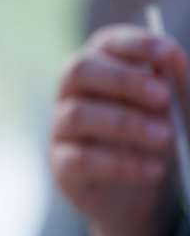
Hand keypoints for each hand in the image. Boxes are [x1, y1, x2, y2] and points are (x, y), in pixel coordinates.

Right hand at [50, 25, 186, 235]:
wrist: (139, 192)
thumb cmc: (155, 136)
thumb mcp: (174, 108)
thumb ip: (174, 86)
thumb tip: (173, 66)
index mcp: (100, 68)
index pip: (106, 43)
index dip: (137, 45)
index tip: (172, 57)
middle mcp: (71, 94)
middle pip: (78, 71)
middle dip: (122, 80)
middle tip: (163, 98)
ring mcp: (61, 130)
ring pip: (76, 115)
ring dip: (125, 124)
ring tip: (165, 138)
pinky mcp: (61, 166)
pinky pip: (80, 159)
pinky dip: (121, 165)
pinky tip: (153, 170)